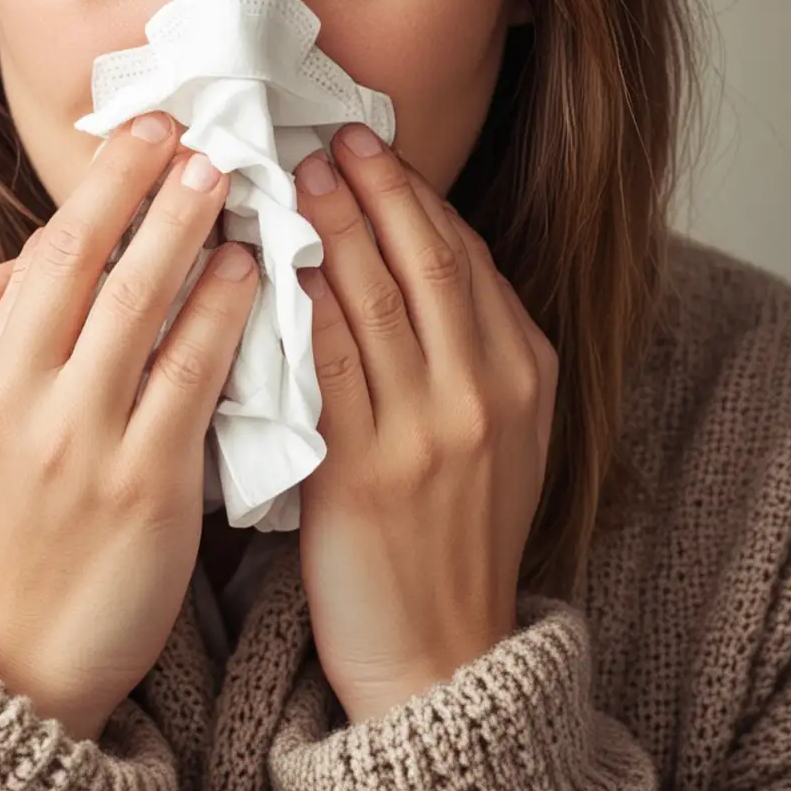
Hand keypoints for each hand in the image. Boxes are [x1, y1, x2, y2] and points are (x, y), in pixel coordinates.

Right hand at [0, 111, 258, 740]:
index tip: (139, 136)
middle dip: (143, 184)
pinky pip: (193, 377)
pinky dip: (222, 315)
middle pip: (90, 264)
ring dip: (190, 232)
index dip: (95, 190)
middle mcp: (26, 402)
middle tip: (193, 130)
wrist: (21, 663)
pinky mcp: (151, 485)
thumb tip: (22, 257)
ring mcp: (87, 443)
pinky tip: (250, 275)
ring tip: (228, 180)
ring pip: (145, 308)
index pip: (39, 258)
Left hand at [291, 123, 558, 724]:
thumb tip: (407, 258)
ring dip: (329, 225)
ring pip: (372, 295)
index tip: (368, 147)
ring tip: (291, 173)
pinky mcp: (366, 469)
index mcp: (525, 372)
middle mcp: (487, 389)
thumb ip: (470, 349)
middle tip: (325, 134)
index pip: (464, 254)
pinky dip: (297, 302)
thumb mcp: (501, 435)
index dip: (413, 193)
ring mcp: (430, 429)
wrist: (442, 656)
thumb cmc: (455, 537)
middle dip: (372, 186)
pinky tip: (265, 262)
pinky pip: (325, 362)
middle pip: (423, 256)